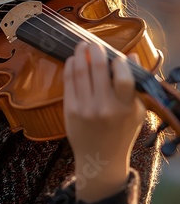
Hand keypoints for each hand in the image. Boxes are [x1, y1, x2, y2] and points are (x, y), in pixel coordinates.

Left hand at [63, 42, 145, 202]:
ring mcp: (85, 108)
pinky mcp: (70, 109)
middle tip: (94, 44)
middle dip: (95, 50)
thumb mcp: (136, 112)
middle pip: (97, 67)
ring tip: (82, 46)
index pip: (123, 77)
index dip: (119, 61)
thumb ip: (135, 86)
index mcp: (125, 108)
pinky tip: (72, 60)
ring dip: (79, 53)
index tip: (116, 57)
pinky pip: (68, 80)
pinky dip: (70, 66)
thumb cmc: (121, 132)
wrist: (100, 159)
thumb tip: (131, 56)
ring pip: (79, 70)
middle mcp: (105, 107)